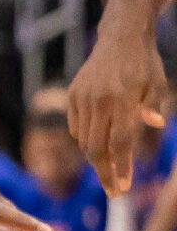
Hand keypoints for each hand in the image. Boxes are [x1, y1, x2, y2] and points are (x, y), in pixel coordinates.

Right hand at [69, 22, 169, 195]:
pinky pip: (76, 127)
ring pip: (84, 140)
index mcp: (121, 99)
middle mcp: (97, 100)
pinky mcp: (72, 96)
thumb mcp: (158, 83)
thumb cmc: (145, 64)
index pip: (118, 142)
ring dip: (97, 157)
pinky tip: (99, 143)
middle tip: (114, 192)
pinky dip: (86, 140)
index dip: (120, 168)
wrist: (120, 38)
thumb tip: (154, 125)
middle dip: (104, 173)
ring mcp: (81, 98)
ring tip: (110, 168)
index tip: (122, 189)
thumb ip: (156, 106)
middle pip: (95, 148)